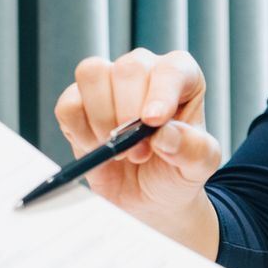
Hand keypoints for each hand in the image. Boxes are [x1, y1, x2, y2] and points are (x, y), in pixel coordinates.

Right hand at [52, 49, 222, 253]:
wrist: (149, 198)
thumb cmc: (177, 172)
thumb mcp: (198, 166)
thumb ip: (193, 149)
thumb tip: (165, 133)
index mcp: (182, 77)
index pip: (172, 69)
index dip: (161, 93)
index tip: (152, 122)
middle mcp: (145, 71)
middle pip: (128, 68)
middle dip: (130, 115)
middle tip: (140, 153)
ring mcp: (108, 83)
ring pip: (92, 74)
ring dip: (102, 119)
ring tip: (119, 151)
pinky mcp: (78, 103)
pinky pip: (68, 104)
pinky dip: (79, 130)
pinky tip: (97, 148)